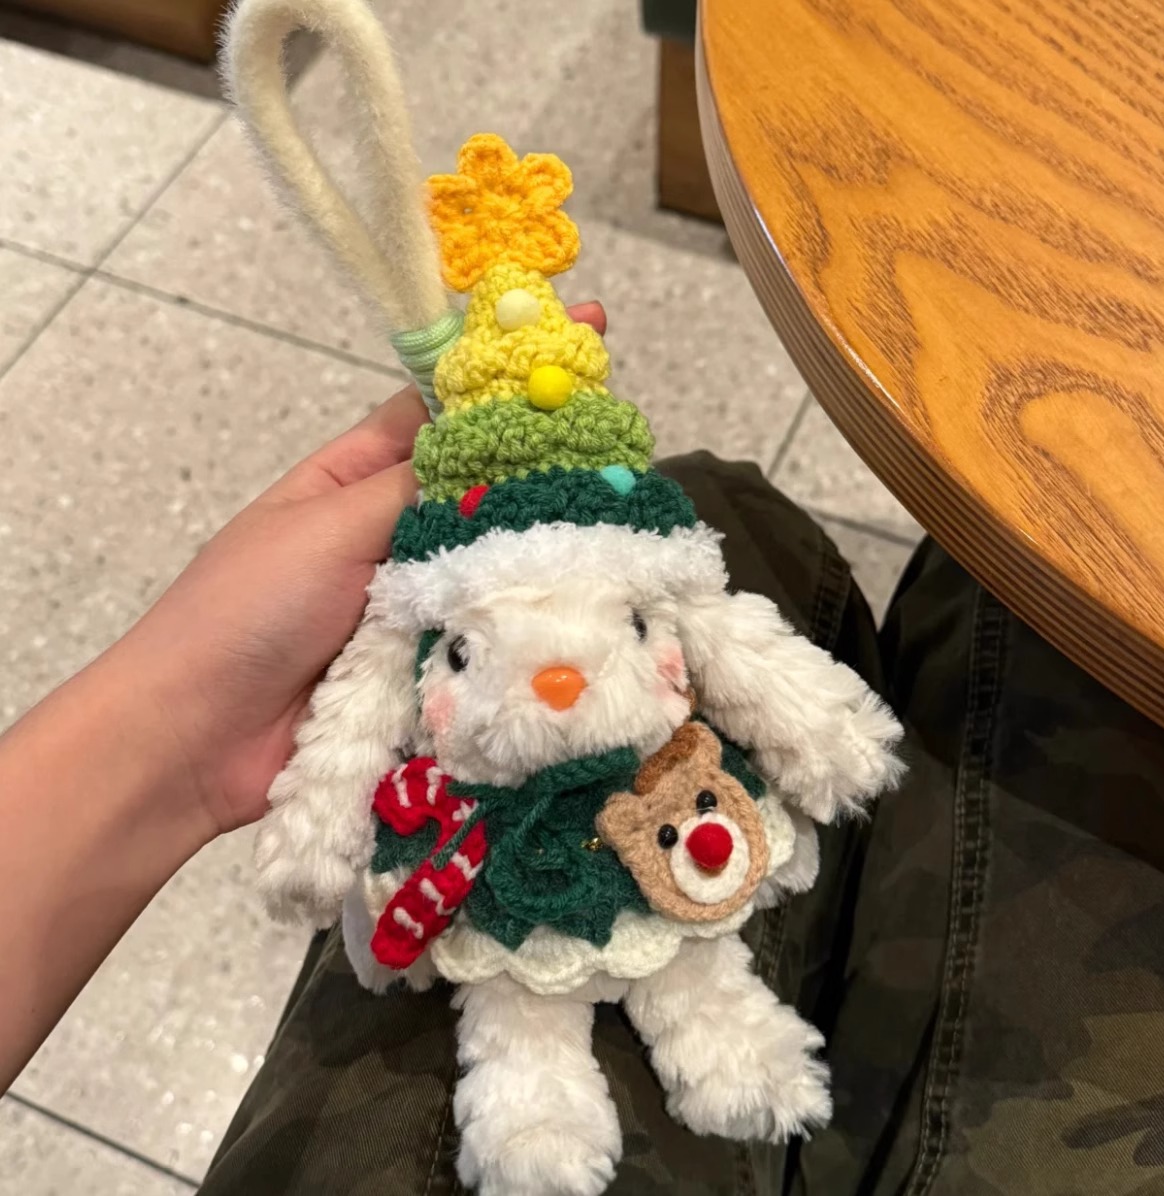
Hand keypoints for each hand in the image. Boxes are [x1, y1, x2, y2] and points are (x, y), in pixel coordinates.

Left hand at [113, 302, 606, 838]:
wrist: (197, 740)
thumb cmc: (244, 612)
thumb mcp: (325, 527)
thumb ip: (410, 488)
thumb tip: (490, 443)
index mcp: (350, 481)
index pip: (435, 414)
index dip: (497, 380)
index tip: (573, 337)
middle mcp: (386, 534)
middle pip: (474, 490)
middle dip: (538, 465)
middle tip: (621, 436)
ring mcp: (409, 602)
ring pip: (486, 564)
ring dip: (539, 548)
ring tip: (622, 515)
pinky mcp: (424, 665)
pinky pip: (481, 632)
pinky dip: (520, 621)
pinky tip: (586, 600)